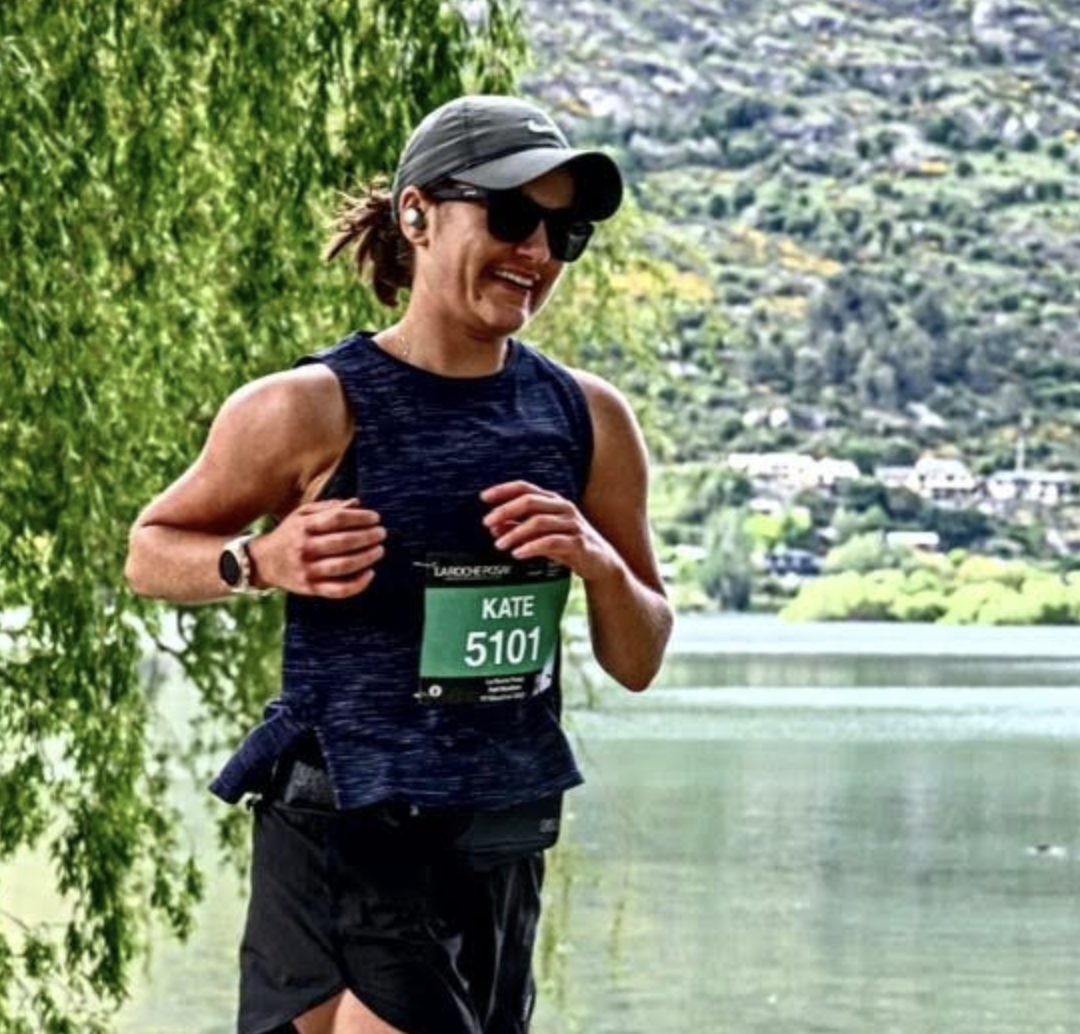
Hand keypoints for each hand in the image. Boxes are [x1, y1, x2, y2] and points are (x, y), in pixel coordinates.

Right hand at [249, 497, 385, 597]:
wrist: (263, 562)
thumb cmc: (290, 534)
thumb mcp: (303, 515)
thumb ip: (329, 507)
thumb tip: (357, 503)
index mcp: (304, 527)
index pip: (338, 519)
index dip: (360, 518)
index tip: (375, 518)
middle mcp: (305, 548)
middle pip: (343, 542)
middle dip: (368, 537)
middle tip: (381, 534)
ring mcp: (308, 570)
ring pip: (344, 566)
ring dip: (366, 558)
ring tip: (379, 550)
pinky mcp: (311, 588)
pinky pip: (339, 590)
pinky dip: (358, 584)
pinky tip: (370, 573)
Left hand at [480, 480, 620, 583]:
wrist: (599, 562)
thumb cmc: (567, 544)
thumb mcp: (540, 535)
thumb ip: (519, 528)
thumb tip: (493, 527)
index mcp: (553, 501)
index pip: (525, 487)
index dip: (504, 490)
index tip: (484, 497)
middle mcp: (563, 508)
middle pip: (530, 501)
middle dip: (505, 510)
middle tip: (487, 522)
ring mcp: (572, 524)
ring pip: (539, 522)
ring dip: (515, 532)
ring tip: (499, 544)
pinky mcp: (578, 542)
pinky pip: (551, 542)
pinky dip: (531, 547)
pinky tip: (518, 553)